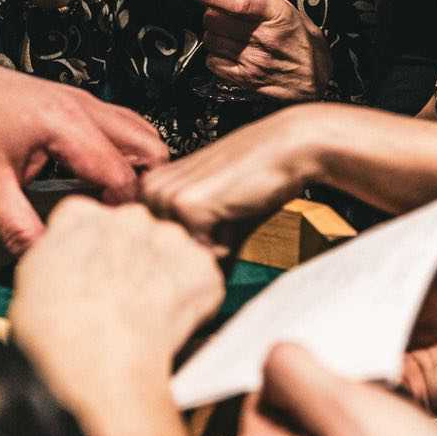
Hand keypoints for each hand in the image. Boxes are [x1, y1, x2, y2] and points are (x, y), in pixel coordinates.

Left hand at [0, 53, 168, 251]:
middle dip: (147, 187)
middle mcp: (82, 107)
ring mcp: (79, 101)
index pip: (122, 175)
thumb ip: (18, 228)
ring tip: (115, 206)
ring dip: (139, 167)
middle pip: (150, 146)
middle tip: (125, 223)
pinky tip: (99, 182)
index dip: (123, 212)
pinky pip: (117, 126)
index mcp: (66, 123)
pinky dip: (123, 153)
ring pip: (138, 132)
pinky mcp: (69, 104)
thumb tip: (47, 260)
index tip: (113, 239)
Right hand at [10, 198, 223, 411]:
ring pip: (168, 249)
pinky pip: (199, 276)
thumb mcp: (28, 285)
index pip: (85, 218)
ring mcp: (168, 238)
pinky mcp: (200, 265)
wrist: (103, 365)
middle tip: (118, 296)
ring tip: (144, 312)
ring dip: (161, 272)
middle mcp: (126, 216)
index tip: (88, 270)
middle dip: (128, 255)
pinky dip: (191, 296)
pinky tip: (168, 321)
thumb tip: (63, 265)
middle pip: (131, 229)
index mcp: (79, 215)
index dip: (87, 248)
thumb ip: (51, 259)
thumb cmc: (57, 335)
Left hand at [140, 102, 333, 250]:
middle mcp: (150, 189)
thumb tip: (179, 285)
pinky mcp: (186, 204)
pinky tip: (236, 209)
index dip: (192, 244)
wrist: (285, 150)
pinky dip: (226, 242)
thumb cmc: (253, 179)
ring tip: (230, 209)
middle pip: (169, 254)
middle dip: (202, 246)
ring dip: (214, 244)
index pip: (157, 246)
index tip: (213, 217)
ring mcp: (166, 196)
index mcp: (151, 186)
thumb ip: (187, 237)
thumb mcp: (209, 206)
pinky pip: (203, 251)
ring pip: (185, 255)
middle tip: (225, 212)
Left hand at [186, 0, 333, 100]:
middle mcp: (264, 37)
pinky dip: (215, 56)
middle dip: (211, 13)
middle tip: (220, 14)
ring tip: (228, 34)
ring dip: (213, 35)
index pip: (237, 2)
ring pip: (211, 40)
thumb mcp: (286, 7)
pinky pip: (213, 62)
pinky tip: (228, 52)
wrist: (315, 79)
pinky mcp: (246, 79)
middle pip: (215, 20)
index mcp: (276, 14)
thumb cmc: (301, 40)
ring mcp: (254, 60)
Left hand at [239, 344, 436, 435]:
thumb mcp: (348, 408)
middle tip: (371, 402)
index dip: (304, 375)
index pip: (260, 397)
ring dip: (353, 428)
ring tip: (391, 431)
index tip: (342, 375)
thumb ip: (295, 374)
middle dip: (328, 402)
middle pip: (290, 423)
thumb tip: (272, 358)